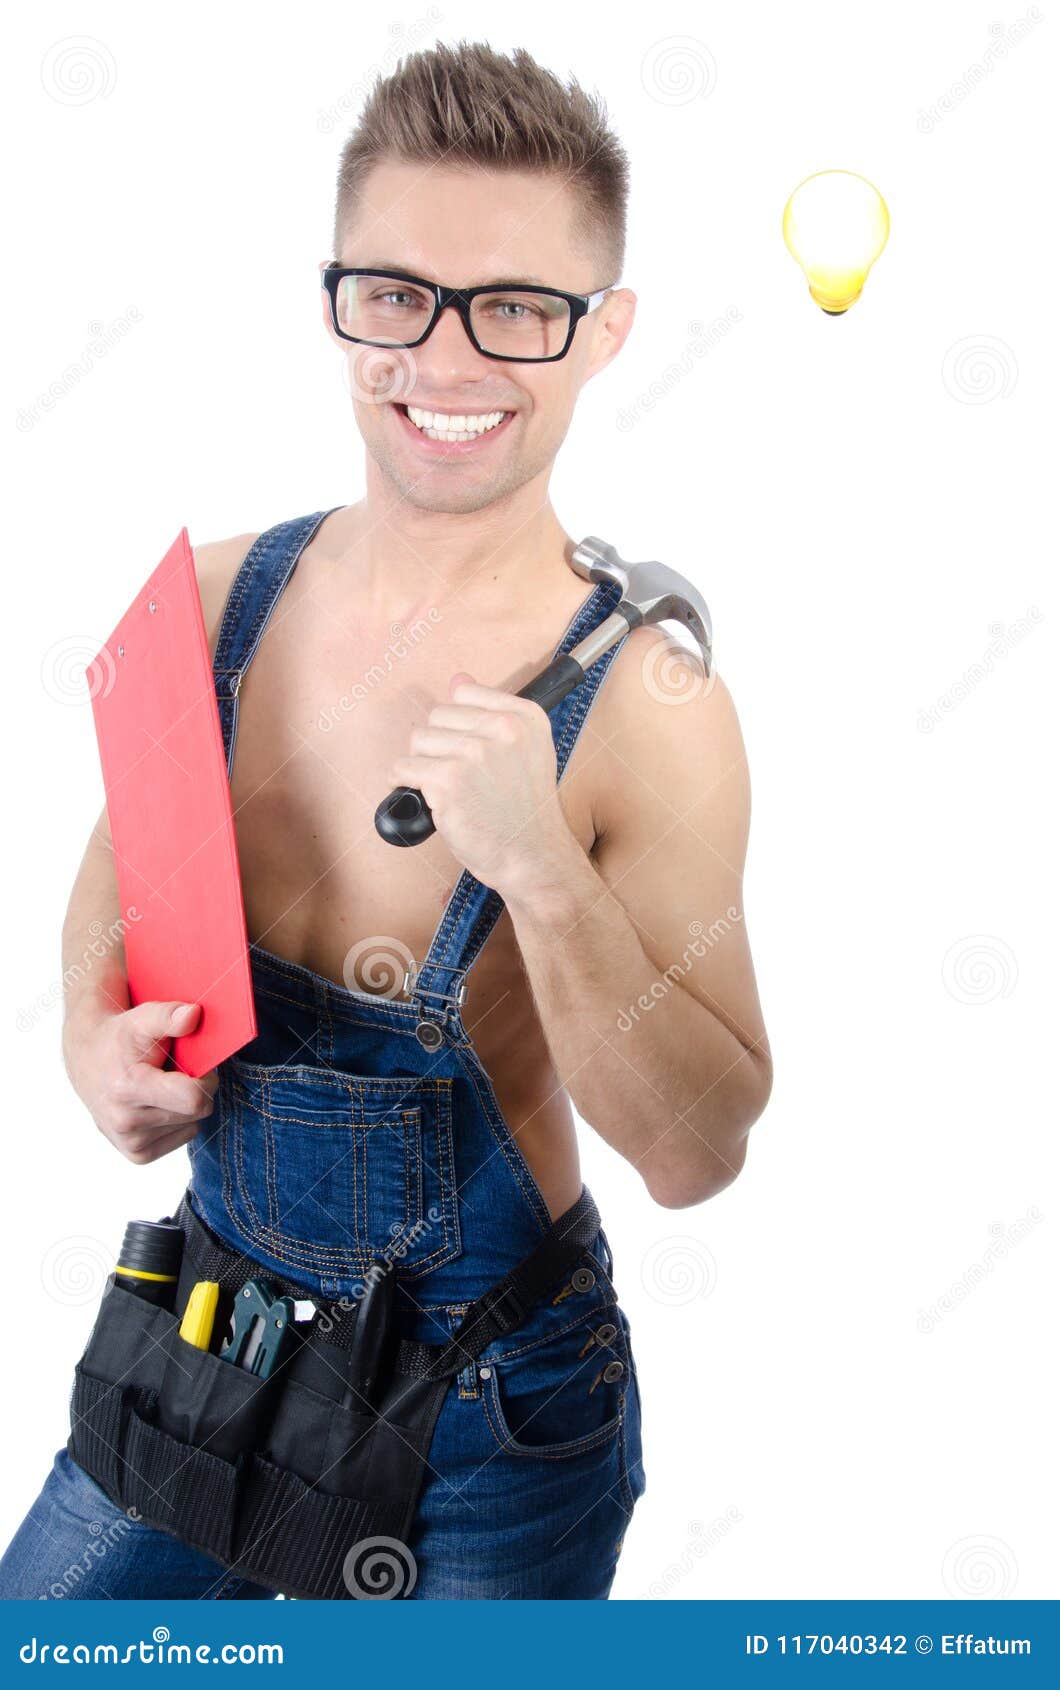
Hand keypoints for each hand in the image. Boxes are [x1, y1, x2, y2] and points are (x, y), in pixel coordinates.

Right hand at [63, 994, 218, 1164]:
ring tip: (160, 1085)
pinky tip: (157, 1103)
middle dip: (195, 1088)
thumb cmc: (120, 1037)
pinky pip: (183, 1137)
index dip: (204, 1078)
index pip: (194, 1099)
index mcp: (128, 1089)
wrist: (87, 1059)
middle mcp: (126, 1122)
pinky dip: (178, 1120)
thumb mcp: (141, 1018)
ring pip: (192, 1124)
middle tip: (173, 1071)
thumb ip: (168, 1015)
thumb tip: (194, 1015)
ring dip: (184, 1104)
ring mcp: (131, 1143)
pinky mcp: (137, 1155)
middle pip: (197, 1111)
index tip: (193, 1063)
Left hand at [388, 673, 579, 894]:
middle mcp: (502, 728)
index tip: (471, 751)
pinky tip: (426, 797)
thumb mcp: (525, 751)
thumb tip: (458, 678)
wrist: (533, 856)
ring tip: (448, 789)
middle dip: (440, 745)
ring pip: (418, 740)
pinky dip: (405, 783)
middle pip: (437, 716)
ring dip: (424, 765)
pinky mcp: (448, 781)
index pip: (465, 693)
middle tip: (460, 776)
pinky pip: (404, 768)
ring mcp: (474, 753)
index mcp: (524, 716)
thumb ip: (493, 712)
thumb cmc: (525, 811)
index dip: (460, 724)